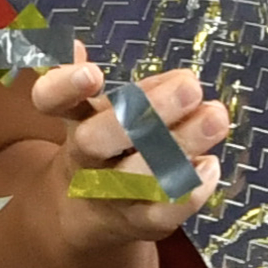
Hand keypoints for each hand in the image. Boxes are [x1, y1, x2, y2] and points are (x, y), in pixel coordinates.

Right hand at [31, 56, 227, 250]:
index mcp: (74, 121)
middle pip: (97, 140)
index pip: (52, 102)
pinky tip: (211, 165)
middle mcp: (85, 160)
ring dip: (181, 145)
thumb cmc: (104, 144)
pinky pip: (164, 212)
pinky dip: (190, 191)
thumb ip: (93, 78)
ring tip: (216, 116)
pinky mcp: (141, 222)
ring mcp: (111, 195)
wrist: (88, 216)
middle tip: (190, 86)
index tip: (92, 73)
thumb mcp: (92, 108)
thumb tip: (71, 44)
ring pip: (138, 176)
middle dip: (144, 112)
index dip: (64, 88)